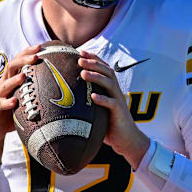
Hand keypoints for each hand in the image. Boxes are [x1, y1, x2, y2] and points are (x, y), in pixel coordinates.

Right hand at [0, 45, 40, 167]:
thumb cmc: (14, 112)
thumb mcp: (26, 99)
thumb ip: (38, 91)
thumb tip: (65, 88)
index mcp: (13, 79)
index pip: (19, 61)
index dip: (28, 52)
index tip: (41, 45)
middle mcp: (4, 84)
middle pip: (11, 67)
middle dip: (23, 59)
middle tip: (36, 56)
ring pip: (5, 84)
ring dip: (15, 80)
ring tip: (24, 75)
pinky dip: (7, 102)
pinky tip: (14, 102)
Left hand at [79, 50, 149, 168]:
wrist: (126, 139)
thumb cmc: (109, 124)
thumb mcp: (97, 109)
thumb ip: (87, 100)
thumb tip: (65, 96)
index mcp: (111, 88)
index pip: (104, 68)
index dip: (94, 58)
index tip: (80, 52)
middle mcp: (115, 91)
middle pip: (107, 72)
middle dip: (93, 63)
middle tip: (79, 59)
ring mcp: (118, 100)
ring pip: (109, 84)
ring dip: (96, 77)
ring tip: (83, 74)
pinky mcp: (119, 112)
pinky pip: (112, 104)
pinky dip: (102, 99)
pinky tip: (93, 97)